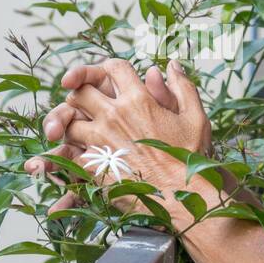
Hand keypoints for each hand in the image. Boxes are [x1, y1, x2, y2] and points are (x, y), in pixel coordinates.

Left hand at [24, 59, 210, 214]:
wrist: (183, 197)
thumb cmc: (190, 159)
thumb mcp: (195, 117)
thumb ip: (182, 87)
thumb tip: (172, 65)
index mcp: (139, 99)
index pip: (113, 68)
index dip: (109, 68)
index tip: (110, 78)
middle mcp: (114, 116)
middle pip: (80, 91)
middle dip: (81, 94)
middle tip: (88, 104)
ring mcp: (100, 141)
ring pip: (68, 121)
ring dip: (71, 123)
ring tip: (82, 131)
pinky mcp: (92, 166)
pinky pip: (69, 152)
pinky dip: (70, 152)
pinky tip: (81, 156)